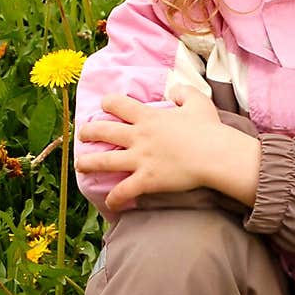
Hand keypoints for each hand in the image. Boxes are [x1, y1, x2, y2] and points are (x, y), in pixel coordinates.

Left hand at [75, 86, 221, 213]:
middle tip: (83, 134)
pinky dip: (114, 198)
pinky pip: (124, 191)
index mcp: (147, 117)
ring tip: (80, 165)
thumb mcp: (198, 101)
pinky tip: (109, 202)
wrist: (214, 154)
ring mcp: (140, 159)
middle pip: (103, 131)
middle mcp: (138, 136)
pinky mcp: (147, 180)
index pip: (118, 104)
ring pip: (104, 161)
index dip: (108, 103)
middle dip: (89, 132)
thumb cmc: (208, 128)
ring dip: (88, 163)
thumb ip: (183, 92)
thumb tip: (173, 91)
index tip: (104, 106)